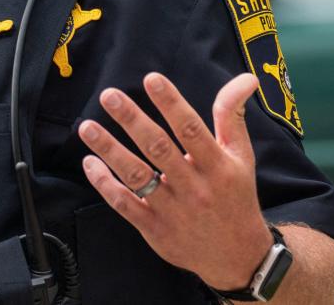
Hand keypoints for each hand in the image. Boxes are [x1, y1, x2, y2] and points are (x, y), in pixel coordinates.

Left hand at [78, 72, 272, 289]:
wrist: (238, 256)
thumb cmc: (235, 196)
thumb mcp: (241, 155)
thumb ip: (232, 114)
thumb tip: (246, 77)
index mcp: (217, 166)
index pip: (191, 129)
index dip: (171, 103)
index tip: (151, 79)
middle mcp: (194, 187)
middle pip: (158, 149)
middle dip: (132, 120)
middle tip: (109, 95)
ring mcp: (172, 210)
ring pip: (136, 176)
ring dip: (109, 150)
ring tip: (87, 127)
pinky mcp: (155, 229)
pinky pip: (125, 205)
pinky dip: (105, 184)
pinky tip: (90, 163)